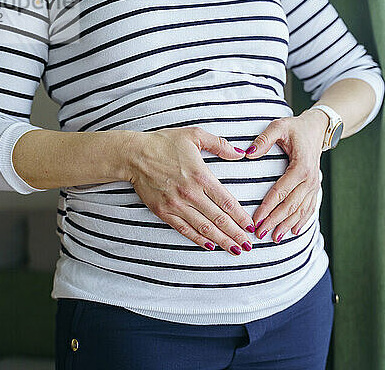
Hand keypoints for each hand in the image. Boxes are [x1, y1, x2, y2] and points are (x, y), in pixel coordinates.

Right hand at [125, 126, 255, 255]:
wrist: (134, 155)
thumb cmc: (164, 143)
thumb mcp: (194, 135)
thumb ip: (219, 144)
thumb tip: (240, 153)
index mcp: (201, 176)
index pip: (227, 202)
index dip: (241, 217)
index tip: (251, 226)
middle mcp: (191, 194)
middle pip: (219, 219)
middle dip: (236, 234)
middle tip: (248, 245)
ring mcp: (176, 205)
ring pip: (204, 228)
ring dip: (221, 241)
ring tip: (235, 250)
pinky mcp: (163, 212)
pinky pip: (184, 229)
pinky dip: (198, 239)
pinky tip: (210, 246)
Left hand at [245, 109, 329, 241]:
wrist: (317, 129)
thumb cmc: (295, 128)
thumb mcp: (278, 126)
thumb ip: (263, 139)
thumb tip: (248, 154)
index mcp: (301, 167)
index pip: (280, 192)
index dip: (267, 208)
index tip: (256, 220)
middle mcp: (310, 179)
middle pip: (290, 205)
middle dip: (275, 221)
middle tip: (260, 234)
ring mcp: (314, 185)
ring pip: (300, 210)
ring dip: (287, 225)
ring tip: (274, 238)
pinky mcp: (314, 188)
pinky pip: (309, 208)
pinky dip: (302, 221)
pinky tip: (294, 231)